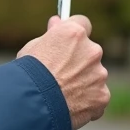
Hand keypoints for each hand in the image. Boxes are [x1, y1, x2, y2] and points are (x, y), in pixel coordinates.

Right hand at [17, 15, 109, 129]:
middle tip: (61, 74)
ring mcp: (100, 74)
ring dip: (83, 82)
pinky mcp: (102, 96)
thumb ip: (51, 36)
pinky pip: (97, 97)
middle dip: (79, 61)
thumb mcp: (33, 48)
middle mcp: (92, 50)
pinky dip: (87, 102)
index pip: (83, 23)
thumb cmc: (28, 74)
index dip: (74, 34)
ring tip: (62, 94)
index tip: (69, 41)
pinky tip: (70, 106)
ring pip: (94, 76)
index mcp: (74, 34)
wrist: (33, 105)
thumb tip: (57, 22)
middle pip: (90, 52)